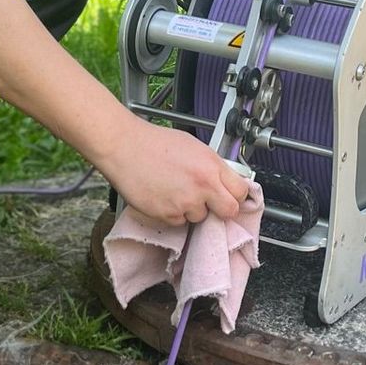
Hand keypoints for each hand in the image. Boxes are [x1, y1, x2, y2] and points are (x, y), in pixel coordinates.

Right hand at [107, 121, 249, 223]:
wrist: (124, 147)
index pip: (241, 192)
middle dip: (221, 209)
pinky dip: (173, 213)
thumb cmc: (154, 143)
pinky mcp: (168, 214)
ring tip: (176, 191)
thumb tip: (224, 180)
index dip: (236, 195)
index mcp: (211, 166)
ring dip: (192, 209)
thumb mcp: (194, 146)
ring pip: (201, 217)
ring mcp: (185, 202)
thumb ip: (212, 166)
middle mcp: (202, 186)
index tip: (230, 196)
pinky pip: (179, 221)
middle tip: (210, 202)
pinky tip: (164, 196)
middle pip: (229, 211)